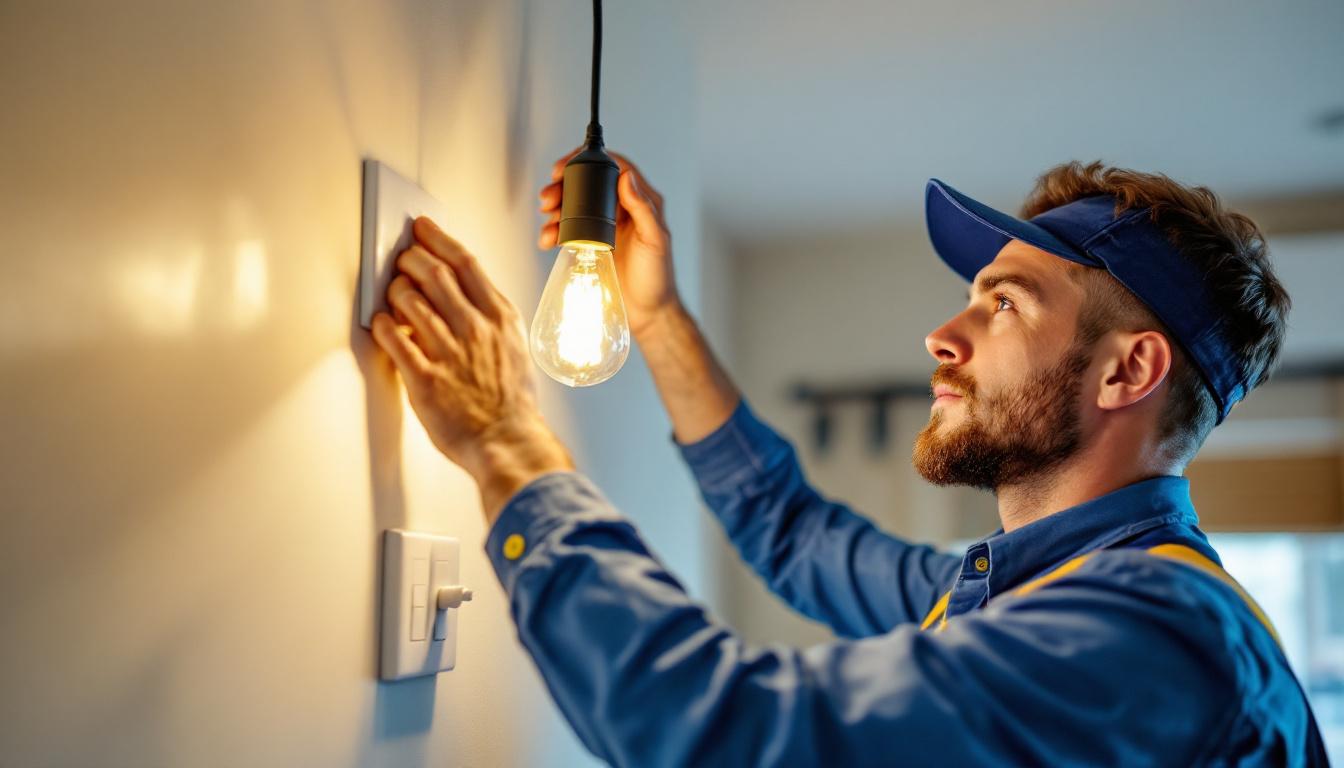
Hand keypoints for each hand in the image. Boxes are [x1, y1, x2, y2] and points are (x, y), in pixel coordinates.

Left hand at [371, 217, 573, 520]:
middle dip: (409, 258)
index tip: (422, 229)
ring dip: (394, 291)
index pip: (465, 262)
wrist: (508, 441)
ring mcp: (449, 352)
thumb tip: (459, 290)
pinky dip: (383, 324)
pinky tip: (383, 324)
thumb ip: (489, 316)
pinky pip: (393, 338)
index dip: (438, 239)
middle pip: (433, 273)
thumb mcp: (513, 345)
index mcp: (500, 317)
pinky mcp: (425, 379)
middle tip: (400, 259)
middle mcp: (475, 329)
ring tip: (393, 295)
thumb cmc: (510, 399)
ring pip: (409, 300)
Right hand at [538, 149, 680, 338]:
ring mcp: (605, 226)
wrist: (648, 312)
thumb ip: (643, 209)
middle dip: (563, 186)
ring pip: (575, 206)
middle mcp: (622, 210)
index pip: (614, 168)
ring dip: (556, 208)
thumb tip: (626, 178)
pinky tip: (548, 238)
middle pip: (588, 184)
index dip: (589, 161)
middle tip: (548, 197)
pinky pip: (569, 230)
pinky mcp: (592, 243)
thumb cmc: (658, 278)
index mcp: (641, 202)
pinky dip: (555, 231)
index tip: (565, 166)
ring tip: (546, 217)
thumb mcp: (655, 240)